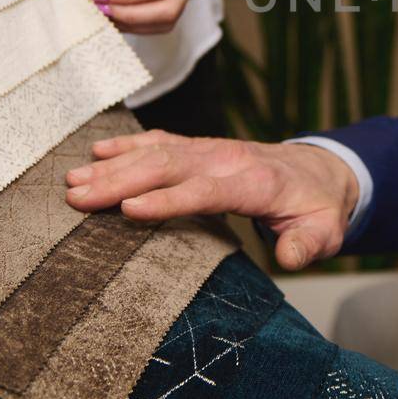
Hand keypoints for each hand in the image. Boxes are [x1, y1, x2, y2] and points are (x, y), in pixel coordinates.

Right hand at [65, 131, 358, 270]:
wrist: (318, 171)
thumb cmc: (316, 207)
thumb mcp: (324, 230)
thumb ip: (308, 244)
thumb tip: (289, 257)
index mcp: (255, 183)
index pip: (206, 189)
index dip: (169, 199)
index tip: (130, 209)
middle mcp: (226, 159)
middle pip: (169, 166)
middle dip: (122, 181)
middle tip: (78, 198)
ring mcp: (210, 149)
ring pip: (157, 151)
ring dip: (114, 165)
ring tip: (73, 181)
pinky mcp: (199, 148)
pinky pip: (160, 141)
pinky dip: (128, 144)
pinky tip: (96, 152)